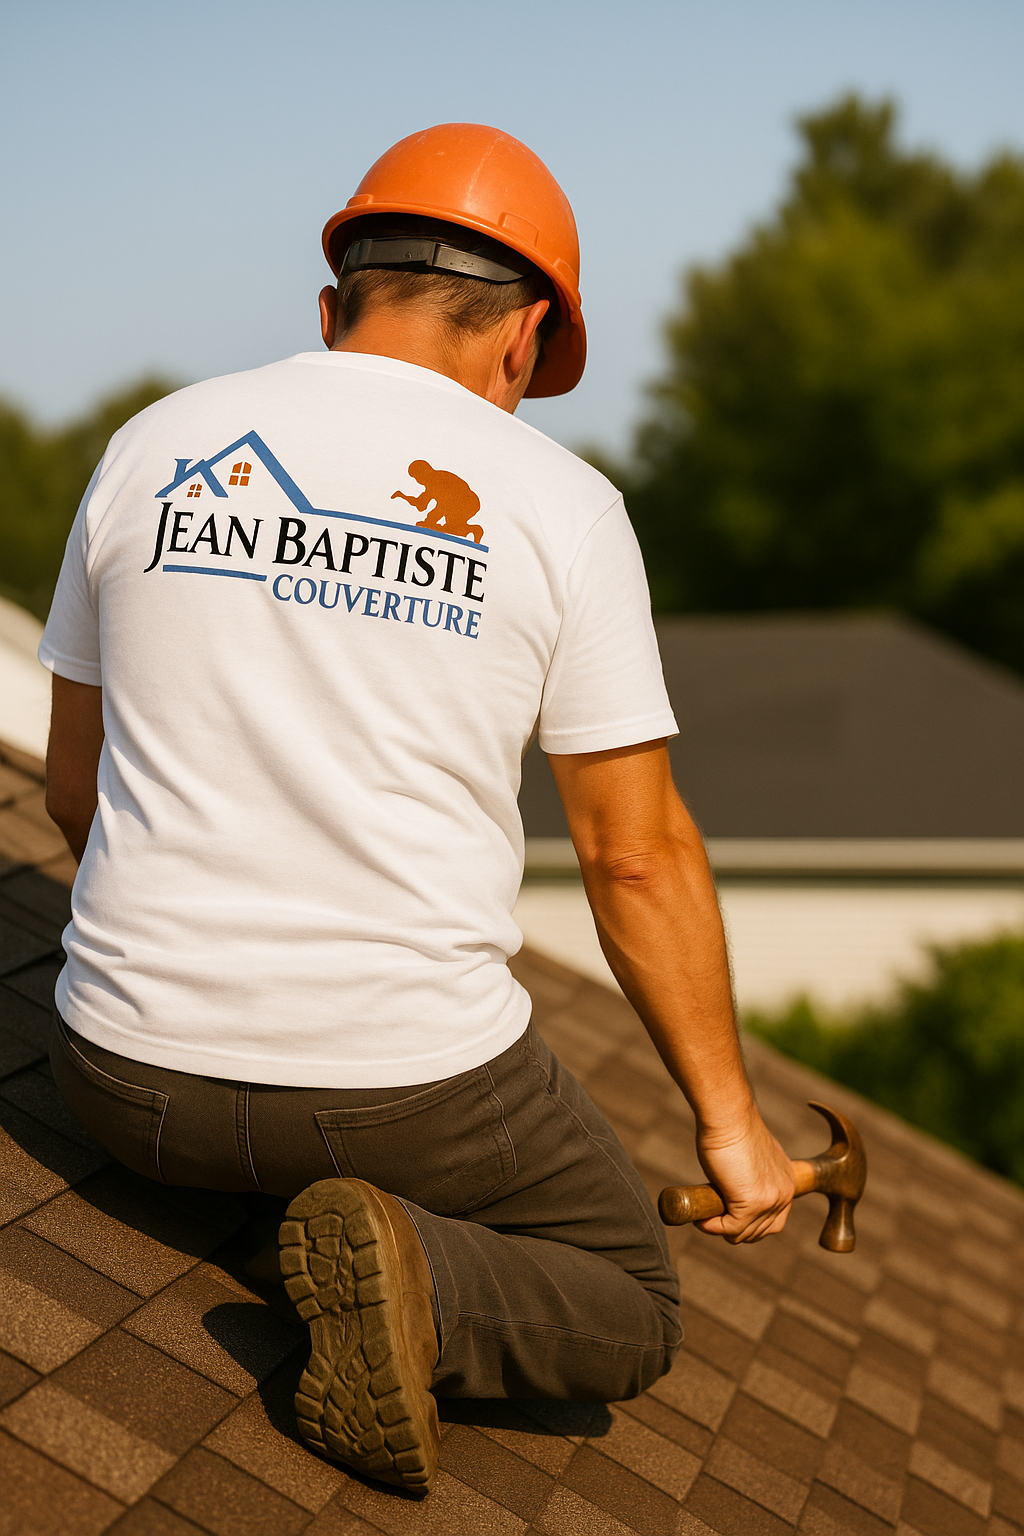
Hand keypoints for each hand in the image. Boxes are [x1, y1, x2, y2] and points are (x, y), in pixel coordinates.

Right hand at [694, 1106, 795, 1243]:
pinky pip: (730, 1228)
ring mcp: (770, 1200)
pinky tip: (701, 1219)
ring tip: (705, 1217)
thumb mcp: (749, 1158)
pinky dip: (712, 1227)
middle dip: (735, 1230)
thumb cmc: (732, 1128)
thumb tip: (733, 1193)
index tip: (729, 1217)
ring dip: (722, 1229)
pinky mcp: (751, 1204)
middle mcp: (785, 1193)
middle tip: (713, 1218)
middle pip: (761, 1232)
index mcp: (787, 1182)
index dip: (750, 1224)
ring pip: (745, 1234)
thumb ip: (750, 1178)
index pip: (774, 1220)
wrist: (728, 1115)